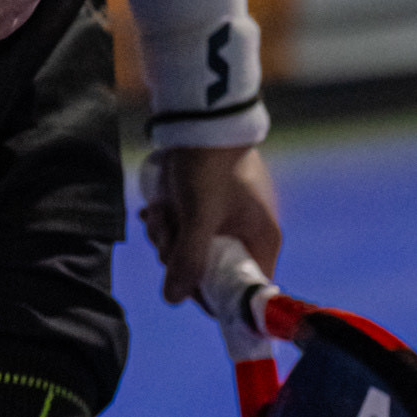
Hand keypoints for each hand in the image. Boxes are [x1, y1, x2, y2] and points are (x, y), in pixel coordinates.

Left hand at [142, 145, 280, 304]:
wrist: (201, 118)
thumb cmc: (209, 166)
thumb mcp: (198, 216)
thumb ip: (188, 260)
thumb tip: (173, 298)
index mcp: (263, 241)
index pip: (242, 290)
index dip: (210, 294)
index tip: (183, 283)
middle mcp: (250, 233)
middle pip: (209, 269)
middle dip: (179, 255)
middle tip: (165, 233)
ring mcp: (229, 218)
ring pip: (193, 248)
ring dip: (168, 235)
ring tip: (158, 211)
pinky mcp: (210, 203)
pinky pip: (187, 227)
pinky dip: (169, 220)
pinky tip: (153, 208)